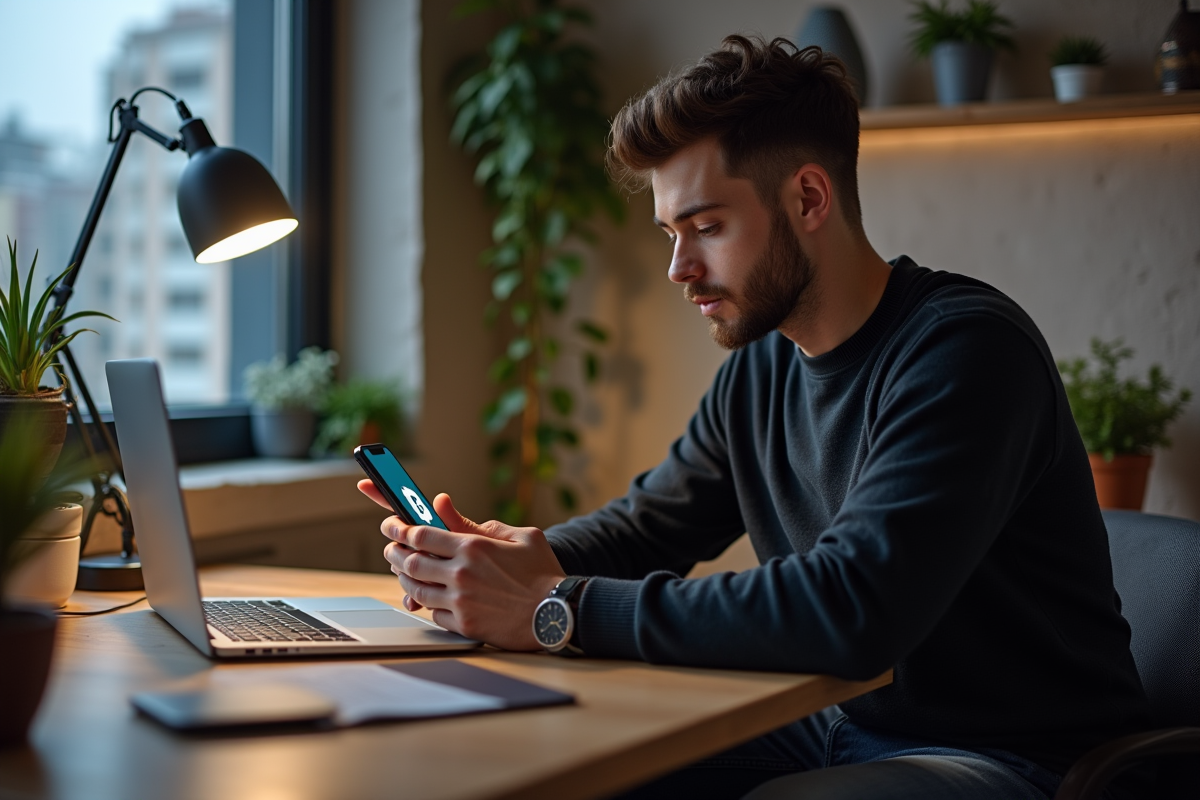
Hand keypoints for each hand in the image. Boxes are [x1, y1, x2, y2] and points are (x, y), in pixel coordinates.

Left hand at [357, 480, 565, 649]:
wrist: (557, 613)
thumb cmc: (542, 573)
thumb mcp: (519, 536)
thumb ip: (476, 522)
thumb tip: (441, 503)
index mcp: (473, 547)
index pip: (421, 535)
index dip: (399, 528)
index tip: (391, 525)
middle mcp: (462, 574)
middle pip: (411, 562)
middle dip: (394, 553)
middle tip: (391, 549)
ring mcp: (461, 602)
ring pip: (416, 590)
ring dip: (404, 579)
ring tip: (403, 571)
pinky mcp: (464, 625)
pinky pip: (433, 614)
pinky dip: (427, 604)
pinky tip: (427, 597)